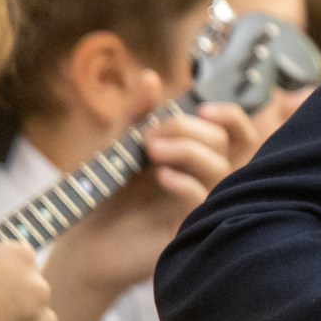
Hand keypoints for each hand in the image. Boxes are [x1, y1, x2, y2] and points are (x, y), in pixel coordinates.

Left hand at [48, 108, 248, 320]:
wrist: (83, 243)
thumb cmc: (104, 196)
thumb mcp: (116, 145)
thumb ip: (136, 114)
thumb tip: (151, 77)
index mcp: (196, 158)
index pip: (237, 133)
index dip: (230, 116)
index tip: (202, 109)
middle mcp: (205, 181)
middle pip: (227, 144)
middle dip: (190, 129)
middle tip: (151, 136)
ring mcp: (200, 206)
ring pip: (221, 170)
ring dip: (189, 150)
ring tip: (151, 150)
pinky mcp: (188, 231)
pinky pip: (203, 201)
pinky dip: (186, 182)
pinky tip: (160, 176)